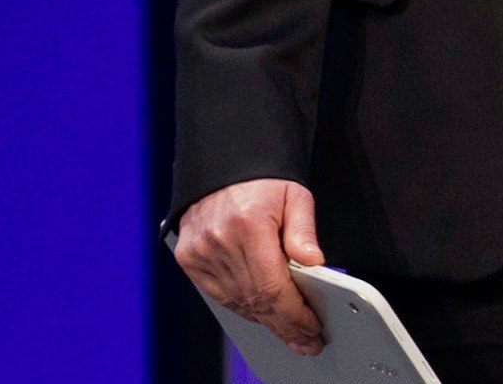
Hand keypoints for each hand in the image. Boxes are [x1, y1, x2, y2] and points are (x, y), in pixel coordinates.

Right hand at [173, 178, 326, 355]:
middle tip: (306, 340)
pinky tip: (262, 313)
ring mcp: (199, 252)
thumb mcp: (295, 195)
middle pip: (255, 301)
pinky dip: (242, 306)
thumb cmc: (262, 178)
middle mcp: (219, 242)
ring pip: (236, 302)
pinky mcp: (189, 258)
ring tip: (289, 331)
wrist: (223, 162)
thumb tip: (314, 262)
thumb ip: (304, 231)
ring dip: (264, 320)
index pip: (272, 287)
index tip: (311, 328)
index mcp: (248, 225)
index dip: (294, 314)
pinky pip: (218, 294)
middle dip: (284, 325)